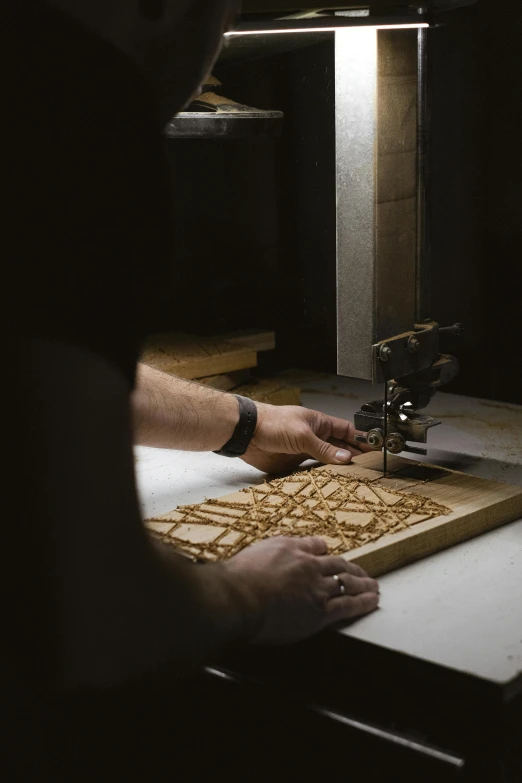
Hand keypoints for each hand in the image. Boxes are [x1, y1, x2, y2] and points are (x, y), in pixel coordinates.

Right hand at [224, 536, 378, 643]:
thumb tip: (278, 553)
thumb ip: (271, 550)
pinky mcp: (320, 612)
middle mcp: (309, 566)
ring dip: (364, 584)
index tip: (329, 554)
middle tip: (362, 572)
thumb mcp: (254, 552)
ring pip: (348, 583)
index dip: (324, 552)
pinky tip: (373, 601)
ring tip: (374, 586)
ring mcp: (317, 589)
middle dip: (352, 568)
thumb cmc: (239, 578)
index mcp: (292, 550)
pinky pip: (348, 605)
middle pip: (337, 564)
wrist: (240, 598)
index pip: (315, 547)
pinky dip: (363, 602)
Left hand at [241, 403, 369, 473]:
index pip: (347, 431)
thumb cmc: (273, 423)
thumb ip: (324, 448)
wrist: (247, 433)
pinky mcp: (294, 464)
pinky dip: (321, 478)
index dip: (360, 440)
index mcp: (320, 424)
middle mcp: (315, 437)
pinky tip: (331, 484)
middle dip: (353, 457)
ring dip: (338, 470)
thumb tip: (345, 458)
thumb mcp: (302, 435)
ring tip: (354, 480)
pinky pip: (312, 472)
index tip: (374, 450)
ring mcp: (305, 451)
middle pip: (339, 448)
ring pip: (327, 462)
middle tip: (369, 469)